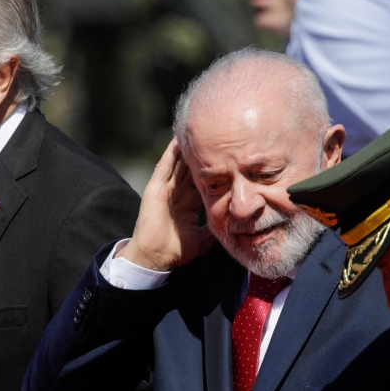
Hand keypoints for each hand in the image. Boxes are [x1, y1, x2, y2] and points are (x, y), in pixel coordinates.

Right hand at [117, 139, 215, 271]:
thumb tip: (234, 226)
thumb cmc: (176, 250)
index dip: (213, 169)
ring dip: (186, 149)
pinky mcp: (155, 189)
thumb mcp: (202, 238)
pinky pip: (164, 168)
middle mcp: (177, 193)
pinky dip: (170, 155)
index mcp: (188, 203)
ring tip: (196, 132)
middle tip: (214, 136)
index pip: (203, 181)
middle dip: (201, 154)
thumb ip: (215, 229)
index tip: (226, 156)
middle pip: (191, 168)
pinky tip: (177, 141)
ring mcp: (166, 189)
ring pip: (178, 164)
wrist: (156, 258)